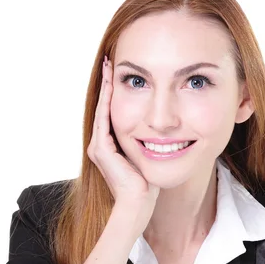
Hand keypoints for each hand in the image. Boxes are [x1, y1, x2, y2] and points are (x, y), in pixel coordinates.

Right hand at [87, 55, 159, 229]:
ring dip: (106, 86)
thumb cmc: (147, 185)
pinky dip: (107, 100)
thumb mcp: (148, 157)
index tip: (120, 71)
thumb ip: (150, 143)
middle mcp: (100, 144)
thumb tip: (166, 131)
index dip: (115, 91)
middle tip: (110, 60)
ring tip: (110, 66)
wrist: (139, 203)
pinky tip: (112, 84)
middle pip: (104, 106)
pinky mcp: (100, 149)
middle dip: (108, 83)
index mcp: (110, 146)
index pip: (111, 111)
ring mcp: (98, 146)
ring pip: (102, 108)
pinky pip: (104, 117)